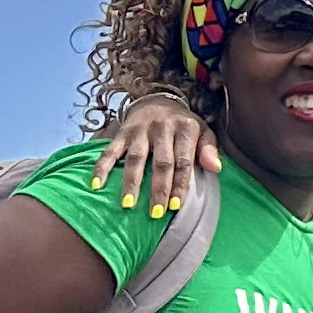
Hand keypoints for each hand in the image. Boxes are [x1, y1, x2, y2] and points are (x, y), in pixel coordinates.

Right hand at [87, 89, 216, 216]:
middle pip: (161, 162)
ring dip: (131, 182)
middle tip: (156, 212)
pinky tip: (96, 185)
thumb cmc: (183, 125)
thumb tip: (216, 169)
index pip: (184, 161)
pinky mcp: (122, 133)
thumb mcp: (203, 132)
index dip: (180, 183)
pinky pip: (110, 151)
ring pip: (135, 159)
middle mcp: (163, 129)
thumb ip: (209, 150)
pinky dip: (102, 167)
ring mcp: (140, 131)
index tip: (176, 205)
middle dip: (159, 189)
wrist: (158, 100)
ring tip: (128, 204)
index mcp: (185, 129)